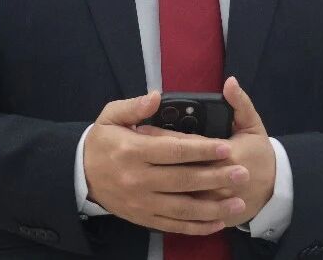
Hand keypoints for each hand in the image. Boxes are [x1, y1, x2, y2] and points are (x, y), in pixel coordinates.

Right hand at [84, 90, 251, 234]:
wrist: (80, 175)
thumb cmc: (101, 142)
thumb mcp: (110, 116)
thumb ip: (134, 106)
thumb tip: (156, 97)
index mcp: (133, 151)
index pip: (174, 151)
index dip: (202, 150)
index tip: (225, 147)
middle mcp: (139, 179)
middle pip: (184, 181)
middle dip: (216, 178)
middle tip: (242, 173)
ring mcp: (142, 202)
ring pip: (183, 208)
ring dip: (213, 207)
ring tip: (238, 202)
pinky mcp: (143, 217)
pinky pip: (174, 225)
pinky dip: (197, 226)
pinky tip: (217, 222)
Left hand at [137, 77, 275, 226]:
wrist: (271, 189)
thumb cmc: (259, 153)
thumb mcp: (253, 124)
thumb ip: (240, 103)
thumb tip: (229, 82)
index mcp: (227, 155)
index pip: (187, 145)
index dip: (162, 136)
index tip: (141, 128)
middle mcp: (216, 181)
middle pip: (177, 168)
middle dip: (153, 157)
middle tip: (132, 145)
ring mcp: (212, 202)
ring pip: (176, 191)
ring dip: (155, 179)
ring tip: (137, 166)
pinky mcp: (208, 216)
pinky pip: (183, 212)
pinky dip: (166, 200)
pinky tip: (152, 191)